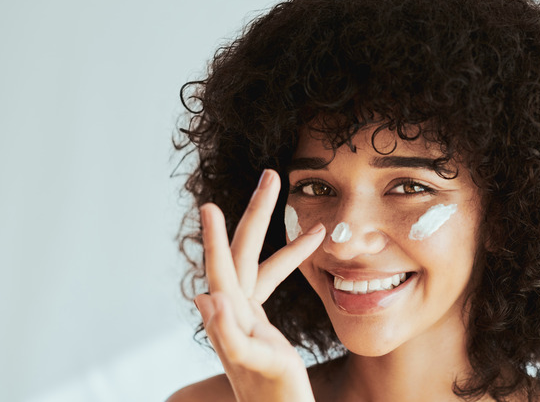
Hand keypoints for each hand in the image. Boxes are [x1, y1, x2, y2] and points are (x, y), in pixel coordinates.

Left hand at [194, 169, 324, 401]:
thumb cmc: (274, 397)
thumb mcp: (255, 365)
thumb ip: (229, 336)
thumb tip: (207, 299)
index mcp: (231, 316)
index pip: (224, 265)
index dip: (218, 233)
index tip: (210, 203)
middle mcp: (234, 310)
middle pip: (244, 252)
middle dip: (259, 214)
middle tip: (271, 177)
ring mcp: (246, 316)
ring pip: (261, 266)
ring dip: (282, 239)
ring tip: (315, 223)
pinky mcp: (260, 324)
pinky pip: (272, 284)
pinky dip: (291, 263)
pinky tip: (306, 249)